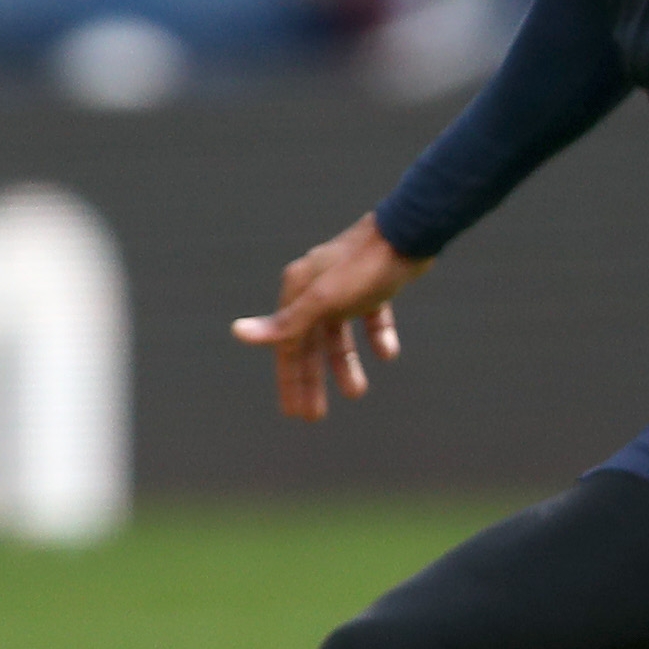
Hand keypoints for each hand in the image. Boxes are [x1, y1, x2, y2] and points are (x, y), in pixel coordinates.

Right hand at [234, 213, 428, 423]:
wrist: (410, 232)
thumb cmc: (363, 266)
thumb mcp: (323, 299)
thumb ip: (286, 323)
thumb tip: (238, 333)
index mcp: (299, 291)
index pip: (288, 345)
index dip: (290, 380)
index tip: (294, 412)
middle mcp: (317, 289)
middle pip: (310, 344)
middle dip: (313, 380)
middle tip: (315, 416)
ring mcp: (346, 287)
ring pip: (339, 334)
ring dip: (346, 364)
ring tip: (357, 392)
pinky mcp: (374, 284)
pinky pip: (371, 318)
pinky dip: (376, 337)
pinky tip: (387, 352)